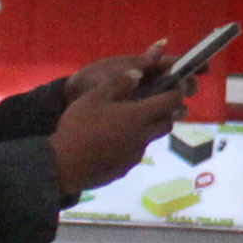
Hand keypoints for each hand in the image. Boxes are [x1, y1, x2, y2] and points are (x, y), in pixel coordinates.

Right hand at [52, 55, 190, 194]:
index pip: (170, 102)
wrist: (64, 165)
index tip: (177, 87)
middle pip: (167, 123)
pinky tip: (115, 142)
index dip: (176, 93)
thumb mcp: (94, 97)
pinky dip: (133, 144)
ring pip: (151, 139)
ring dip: (149, 129)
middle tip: (158, 104)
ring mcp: (135, 155)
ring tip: (132, 123)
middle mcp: (143, 136)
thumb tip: (138, 73)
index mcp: (138, 116)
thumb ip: (118, 84)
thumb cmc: (79, 127)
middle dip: (167, 113)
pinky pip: (135, 153)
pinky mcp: (125, 168)